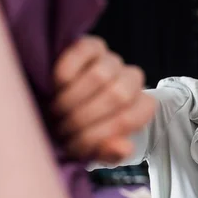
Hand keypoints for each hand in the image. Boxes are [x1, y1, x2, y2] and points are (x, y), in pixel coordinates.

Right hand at [52, 36, 155, 163]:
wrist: (58, 103)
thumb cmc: (80, 129)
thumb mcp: (93, 148)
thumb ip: (109, 152)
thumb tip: (123, 148)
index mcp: (141, 107)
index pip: (129, 119)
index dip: (98, 135)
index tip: (74, 146)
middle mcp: (131, 80)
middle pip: (117, 96)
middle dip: (84, 117)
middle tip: (61, 128)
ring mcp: (112, 60)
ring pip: (101, 75)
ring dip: (73, 98)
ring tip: (56, 111)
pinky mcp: (92, 45)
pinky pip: (85, 52)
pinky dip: (69, 69)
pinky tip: (56, 84)